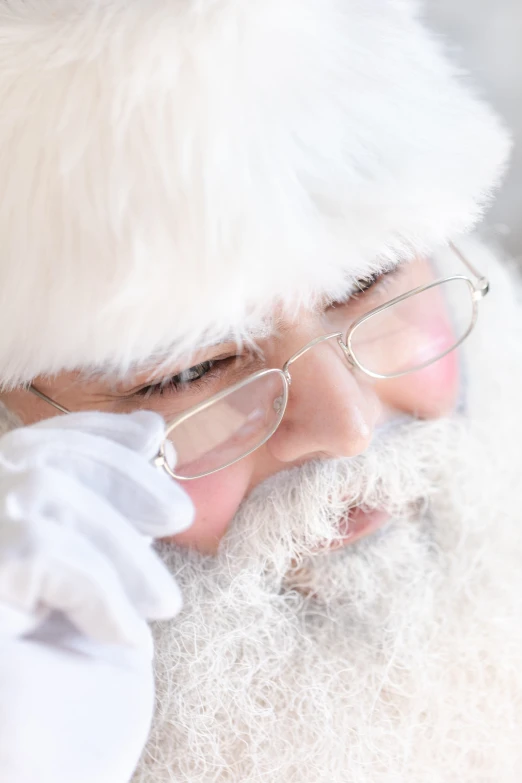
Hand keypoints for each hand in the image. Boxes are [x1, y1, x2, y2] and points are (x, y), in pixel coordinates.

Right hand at [0, 411, 193, 782]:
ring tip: (162, 605)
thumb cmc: (75, 696)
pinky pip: (42, 557)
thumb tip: (149, 434)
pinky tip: (126, 639)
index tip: (153, 435)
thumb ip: (114, 513)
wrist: (53, 780)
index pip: (33, 449)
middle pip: (38, 463)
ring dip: (120, 550)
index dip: (92, 432)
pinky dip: (100, 593)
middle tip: (178, 517)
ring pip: (44, 501)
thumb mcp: (108, 586)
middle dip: (119, 477)